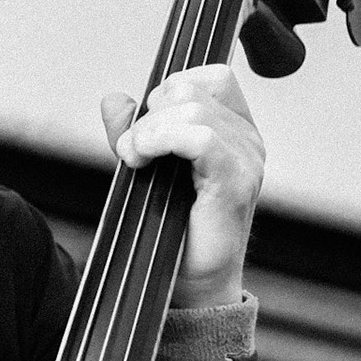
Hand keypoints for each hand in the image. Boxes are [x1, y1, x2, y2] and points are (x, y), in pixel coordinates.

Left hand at [100, 64, 263, 308]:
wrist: (190, 284)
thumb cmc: (173, 230)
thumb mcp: (147, 168)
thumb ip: (135, 130)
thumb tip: (114, 99)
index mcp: (233, 130)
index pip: (213, 76)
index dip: (172, 87)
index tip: (148, 124)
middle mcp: (246, 140)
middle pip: (193, 89)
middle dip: (150, 113)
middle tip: (132, 149)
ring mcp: (246, 159)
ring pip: (192, 110)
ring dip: (148, 131)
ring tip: (134, 158)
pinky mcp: (235, 181)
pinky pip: (200, 137)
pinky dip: (160, 140)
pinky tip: (142, 160)